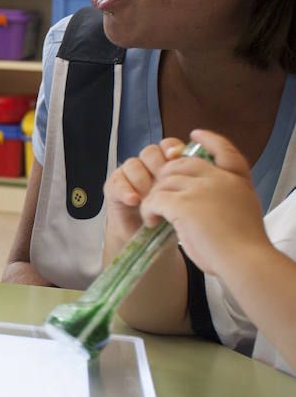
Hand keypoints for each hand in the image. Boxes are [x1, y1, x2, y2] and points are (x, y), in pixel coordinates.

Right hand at [103, 137, 184, 237]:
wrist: (150, 241)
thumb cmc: (172, 220)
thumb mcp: (188, 202)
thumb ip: (192, 184)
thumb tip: (199, 170)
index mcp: (167, 166)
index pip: (168, 146)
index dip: (171, 148)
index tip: (176, 156)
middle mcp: (147, 167)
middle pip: (150, 152)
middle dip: (157, 165)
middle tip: (163, 183)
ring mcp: (129, 176)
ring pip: (133, 164)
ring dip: (142, 179)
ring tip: (149, 197)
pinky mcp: (114, 188)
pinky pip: (117, 181)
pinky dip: (125, 190)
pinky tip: (134, 200)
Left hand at [141, 130, 265, 275]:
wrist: (246, 261)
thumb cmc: (245, 246)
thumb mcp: (242, 210)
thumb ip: (224, 196)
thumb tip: (199, 197)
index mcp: (238, 181)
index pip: (225, 151)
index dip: (210, 140)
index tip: (195, 134)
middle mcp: (219, 179)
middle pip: (182, 164)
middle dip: (165, 177)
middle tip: (159, 196)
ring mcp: (200, 189)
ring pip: (164, 182)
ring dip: (154, 197)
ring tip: (154, 215)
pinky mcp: (183, 203)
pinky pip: (154, 199)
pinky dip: (148, 210)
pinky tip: (152, 222)